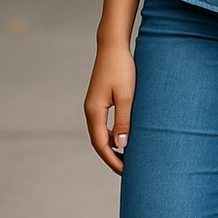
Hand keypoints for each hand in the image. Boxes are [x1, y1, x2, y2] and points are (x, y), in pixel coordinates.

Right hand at [84, 44, 135, 174]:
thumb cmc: (122, 68)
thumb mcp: (126, 96)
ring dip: (111, 146)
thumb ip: (123, 121)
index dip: (112, 160)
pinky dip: (112, 134)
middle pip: (98, 141)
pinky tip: (124, 136)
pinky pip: (104, 123)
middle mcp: (90, 110)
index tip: (125, 172)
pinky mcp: (100, 99)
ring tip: (127, 157)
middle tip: (126, 170)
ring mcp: (94, 104)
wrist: (113, 45)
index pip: (101, 144)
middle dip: (111, 157)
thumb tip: (121, 146)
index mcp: (94, 111)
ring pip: (101, 133)